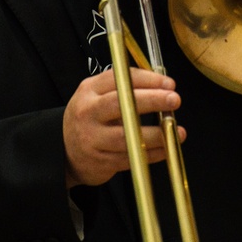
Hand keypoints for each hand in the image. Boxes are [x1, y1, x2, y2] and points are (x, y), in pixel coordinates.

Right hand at [62, 67, 184, 187]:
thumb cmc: (90, 118)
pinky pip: (131, 157)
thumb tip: (163, 85)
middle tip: (174, 99)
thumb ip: (124, 88)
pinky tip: (167, 148)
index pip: (119, 79)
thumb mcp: (97, 96)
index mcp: (89, 90)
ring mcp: (92, 139)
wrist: (63, 151)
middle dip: (151, 100)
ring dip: (157, 134)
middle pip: (121, 103)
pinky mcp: (100, 161)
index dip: (147, 80)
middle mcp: (88, 112)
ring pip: (128, 136)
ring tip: (178, 131)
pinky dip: (153, 153)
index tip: (169, 83)